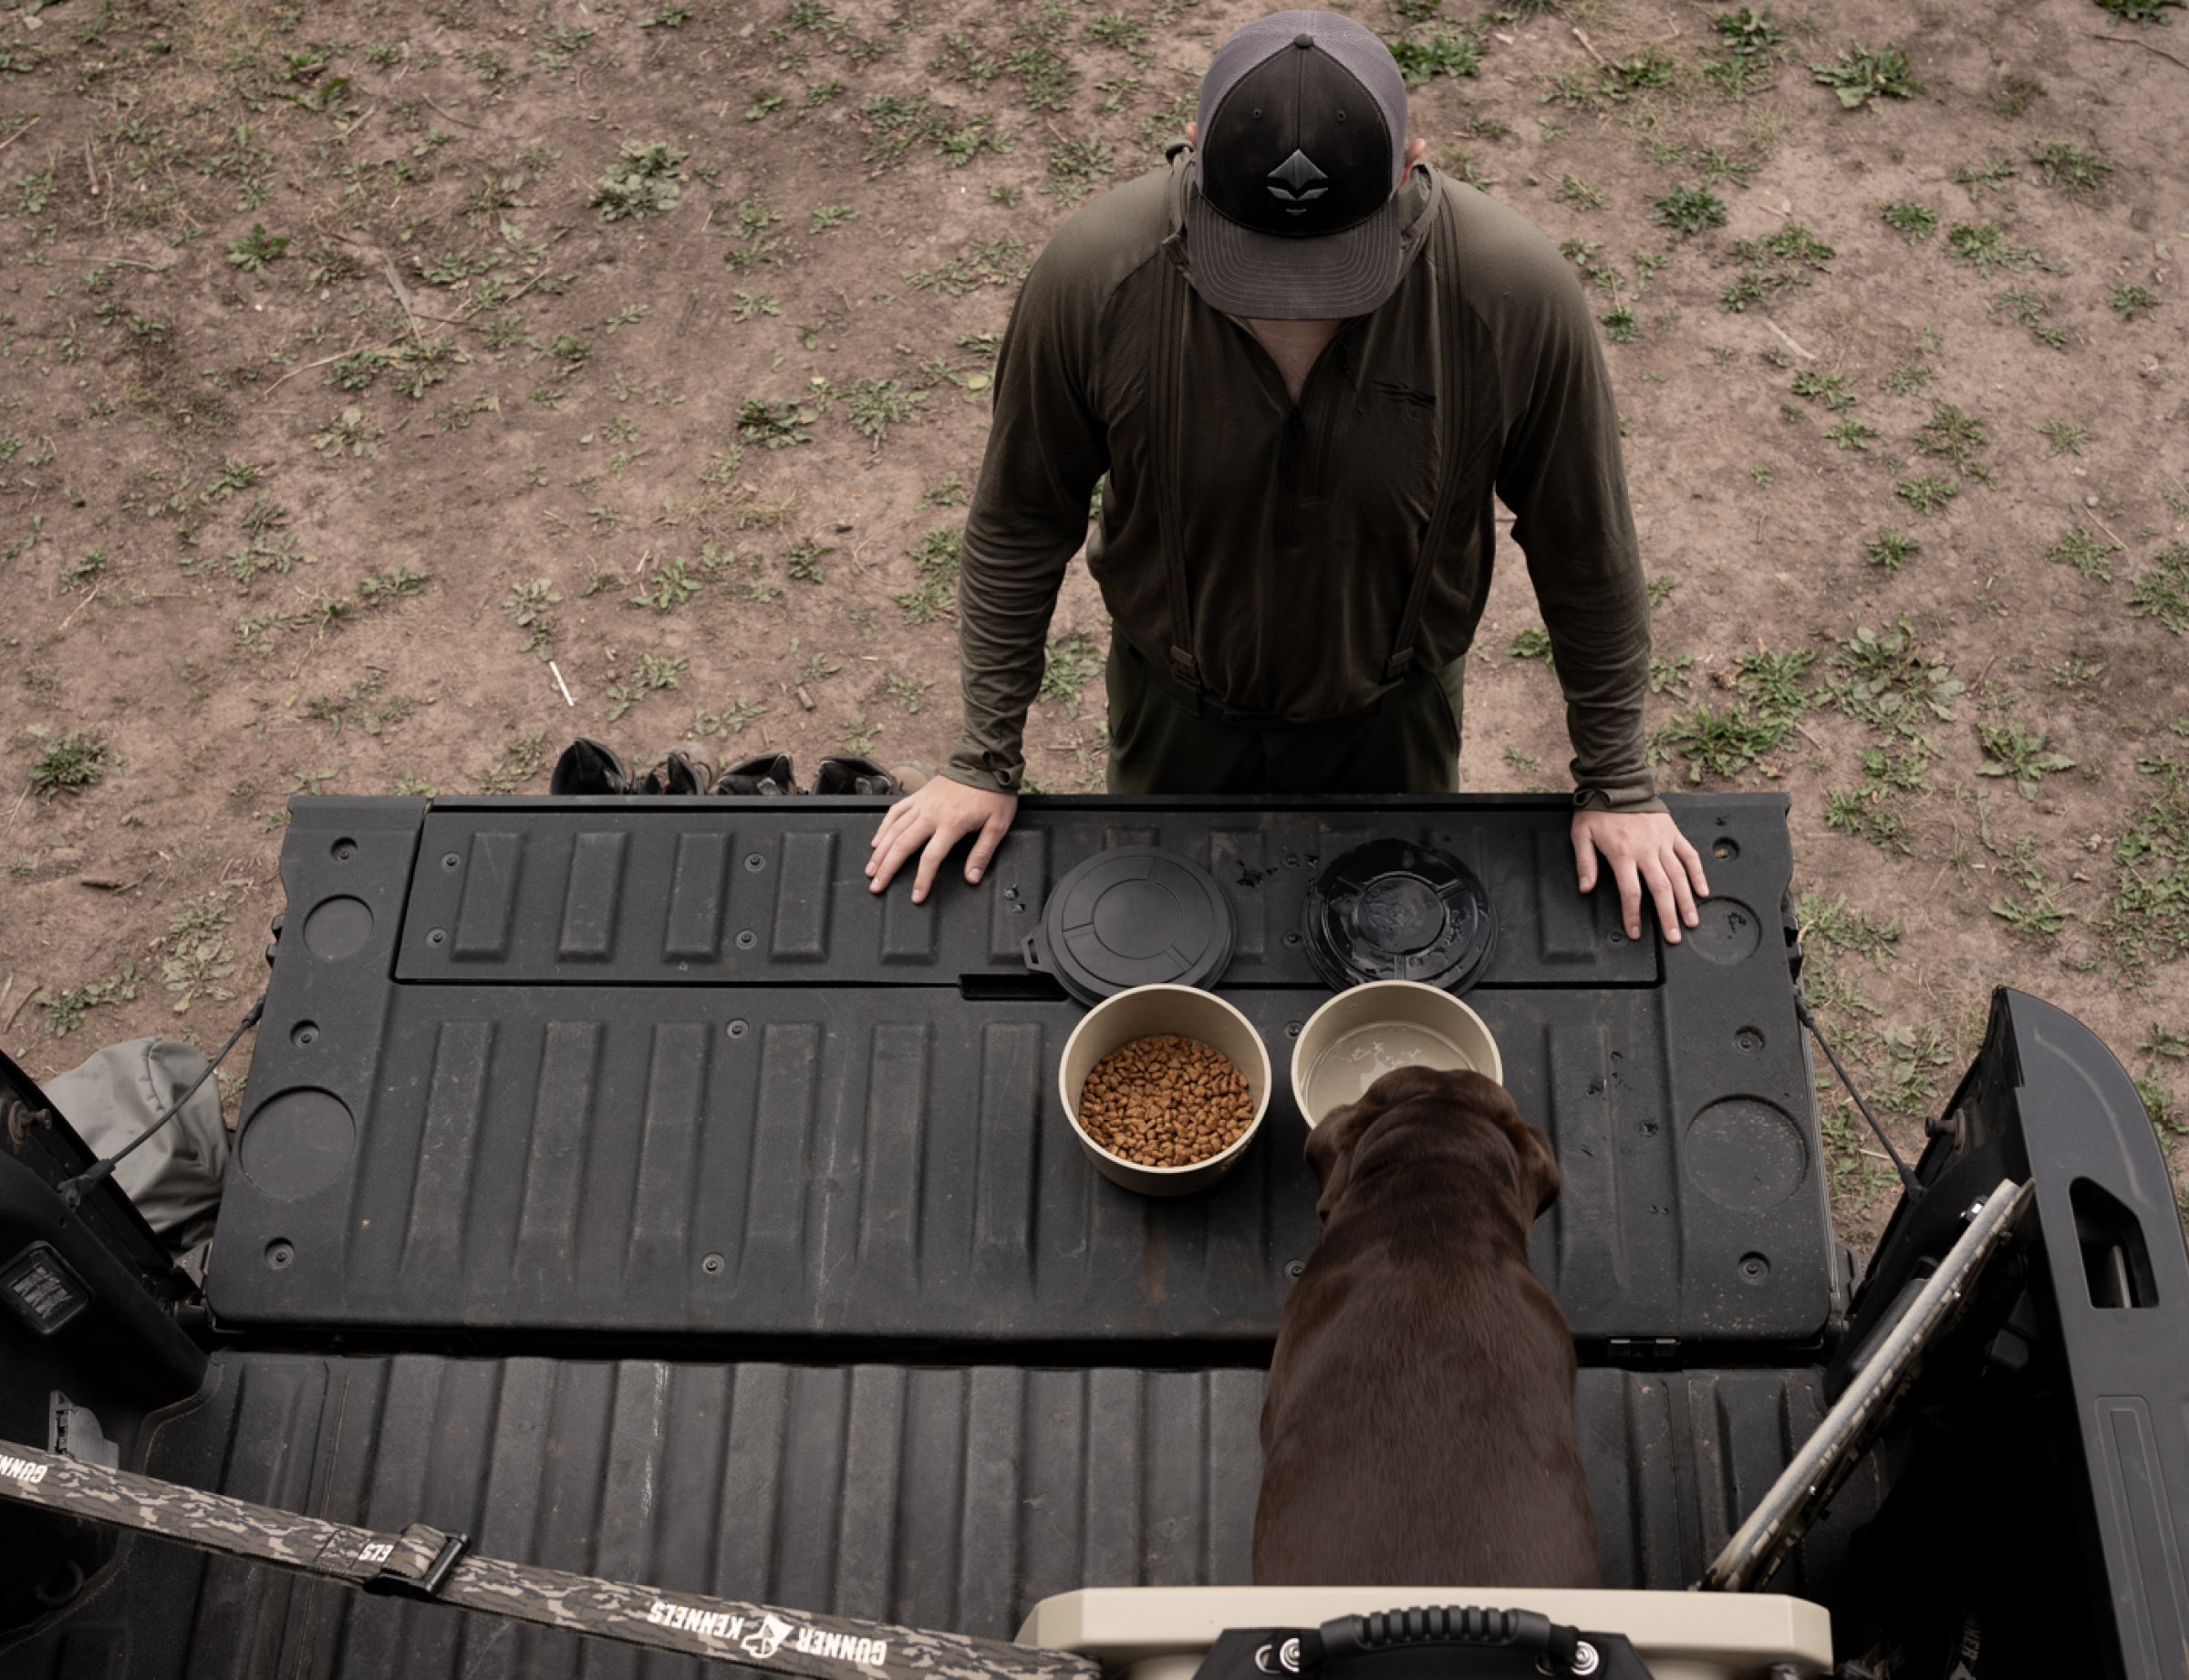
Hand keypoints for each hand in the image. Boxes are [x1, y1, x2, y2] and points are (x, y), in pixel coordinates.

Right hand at [866, 776, 1017, 903]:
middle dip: (887, 868)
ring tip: (870, 869)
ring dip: (880, 851)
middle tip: (876, 886)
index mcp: (951, 824)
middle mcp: (930, 814)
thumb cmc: (992, 794)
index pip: (931, 858)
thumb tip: (972, 877)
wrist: (985, 762)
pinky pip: (895, 811)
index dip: (922, 879)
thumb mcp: (997, 825)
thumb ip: (982, 853)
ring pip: (894, 829)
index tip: (916, 896)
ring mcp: (921, 803)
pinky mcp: (918, 795)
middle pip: (902, 844)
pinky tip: (876, 841)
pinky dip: (883, 827)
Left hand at [1570, 808, 1708, 943]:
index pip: (1631, 891)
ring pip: (1679, 875)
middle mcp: (1646, 850)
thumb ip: (1585, 863)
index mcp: (1622, 853)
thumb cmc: (1597, 810)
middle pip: (1661, 889)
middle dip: (1668, 916)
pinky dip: (1698, 873)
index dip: (1633, 914)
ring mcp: (1663, 842)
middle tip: (1674, 937)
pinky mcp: (1673, 833)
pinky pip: (1689, 855)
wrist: (1617, 782)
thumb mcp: (1581, 835)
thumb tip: (1586, 888)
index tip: (1636, 932)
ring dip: (1686, 901)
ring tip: (1692, 922)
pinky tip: (1703, 891)